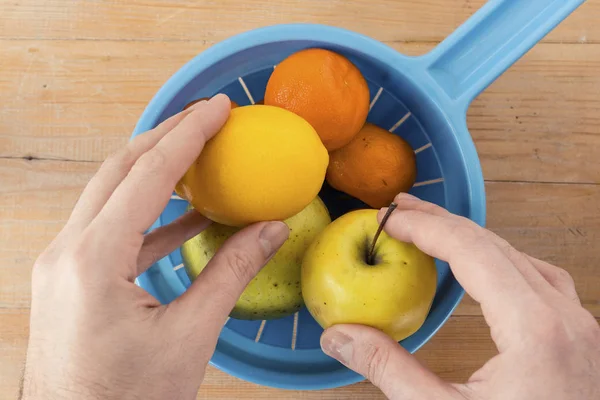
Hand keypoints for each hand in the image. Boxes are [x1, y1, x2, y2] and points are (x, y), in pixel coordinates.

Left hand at [21, 95, 289, 399]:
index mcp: (93, 261)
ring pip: (109, 194)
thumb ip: (231, 273)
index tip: (217, 109)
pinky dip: (149, 214)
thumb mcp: (190, 337)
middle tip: (206, 118)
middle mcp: (68, 252)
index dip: (188, 135)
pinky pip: (111, 229)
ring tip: (198, 156)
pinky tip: (186, 215)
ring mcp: (64, 265)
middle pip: (118, 170)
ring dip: (154, 171)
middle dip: (165, 137)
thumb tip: (270, 230)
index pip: (148, 175)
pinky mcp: (72, 279)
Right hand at [320, 193, 599, 399]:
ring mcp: (580, 326)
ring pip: (521, 257)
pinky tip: (483, 267)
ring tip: (432, 229)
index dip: (424, 227)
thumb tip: (338, 337)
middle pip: (495, 245)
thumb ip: (388, 370)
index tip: (388, 218)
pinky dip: (501, 261)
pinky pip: (540, 280)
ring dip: (472, 239)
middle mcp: (564, 317)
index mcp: (534, 329)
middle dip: (441, 223)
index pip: (472, 251)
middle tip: (399, 211)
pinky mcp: (580, 339)